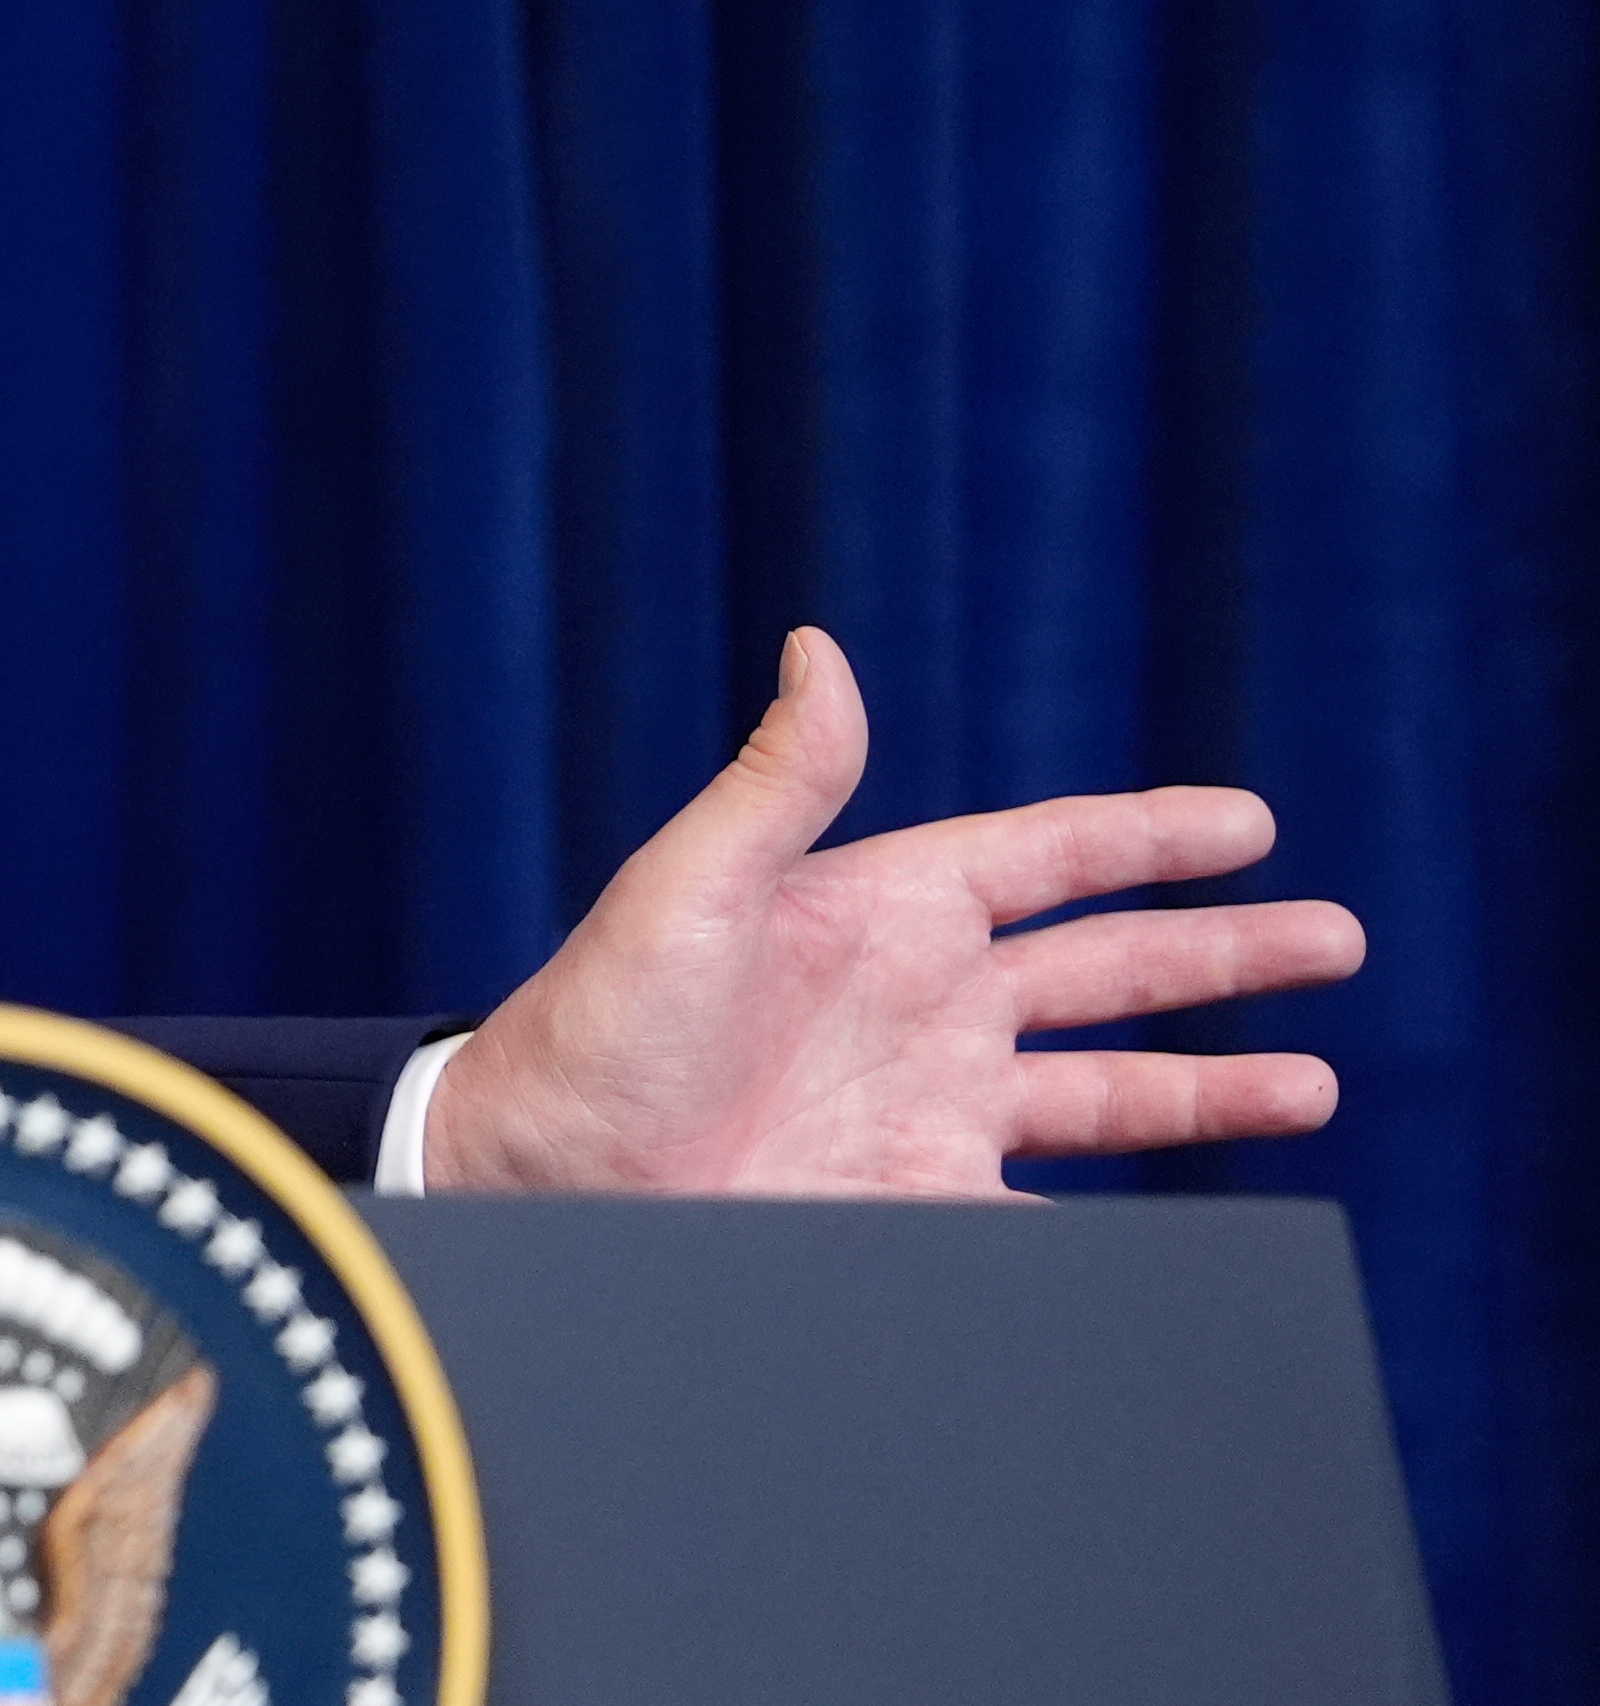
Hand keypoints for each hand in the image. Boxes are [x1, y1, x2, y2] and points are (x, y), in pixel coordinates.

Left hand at [424, 626, 1365, 1196]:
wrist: (534, 1175)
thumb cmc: (591, 1026)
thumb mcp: (686, 888)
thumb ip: (777, 782)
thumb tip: (820, 647)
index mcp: (879, 909)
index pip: (1049, 857)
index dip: (1148, 837)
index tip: (1249, 822)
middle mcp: (921, 1004)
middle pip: (1110, 969)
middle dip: (1224, 955)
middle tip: (1337, 939)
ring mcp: (926, 1106)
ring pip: (1108, 1090)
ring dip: (1211, 1087)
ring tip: (1316, 1087)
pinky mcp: (916, 1203)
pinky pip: (1053, 1210)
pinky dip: (1129, 1217)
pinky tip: (1201, 1224)